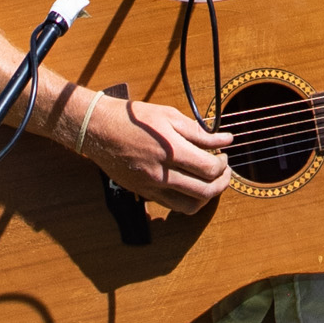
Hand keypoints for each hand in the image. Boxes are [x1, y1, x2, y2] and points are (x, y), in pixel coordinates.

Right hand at [94, 93, 228, 210]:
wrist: (99, 129)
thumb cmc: (134, 118)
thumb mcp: (169, 116)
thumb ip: (198, 132)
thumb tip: (224, 140)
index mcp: (171, 151)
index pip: (209, 169)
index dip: (223, 165)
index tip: (223, 156)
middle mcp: (162, 173)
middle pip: (205, 191)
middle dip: (222, 183)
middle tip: (224, 171)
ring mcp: (152, 187)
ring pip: (190, 206)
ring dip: (206, 197)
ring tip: (209, 182)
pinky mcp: (143, 193)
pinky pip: (172, 206)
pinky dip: (187, 200)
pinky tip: (190, 186)